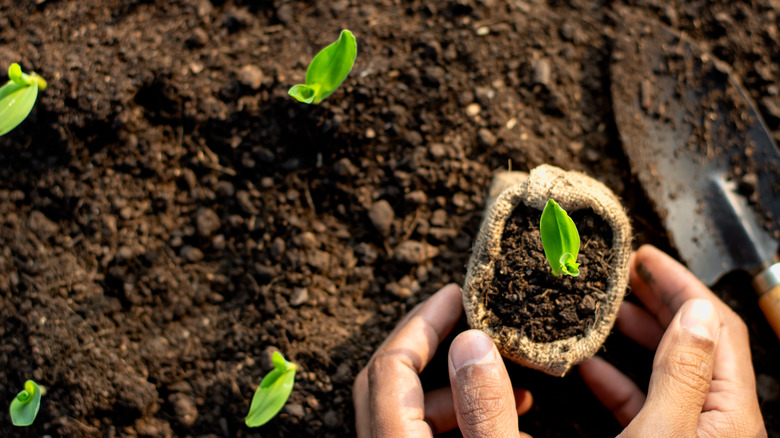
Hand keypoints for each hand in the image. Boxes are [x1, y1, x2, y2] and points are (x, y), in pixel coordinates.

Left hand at [353, 284, 533, 436]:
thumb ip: (483, 407)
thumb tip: (473, 341)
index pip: (390, 365)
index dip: (423, 322)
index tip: (457, 295)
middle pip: (390, 382)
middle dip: (434, 347)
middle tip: (472, 323)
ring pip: (408, 411)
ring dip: (455, 391)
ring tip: (515, 391)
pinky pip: (419, 435)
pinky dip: (456, 422)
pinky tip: (502, 425)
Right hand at [579, 245, 766, 436]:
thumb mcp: (662, 431)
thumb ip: (682, 373)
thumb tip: (695, 311)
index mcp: (730, 412)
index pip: (716, 327)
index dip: (681, 285)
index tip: (646, 259)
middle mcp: (717, 419)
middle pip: (694, 341)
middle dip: (660, 299)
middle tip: (628, 272)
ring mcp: (690, 432)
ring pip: (668, 367)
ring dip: (639, 333)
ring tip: (609, 309)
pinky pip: (644, 400)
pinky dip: (618, 378)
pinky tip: (592, 366)